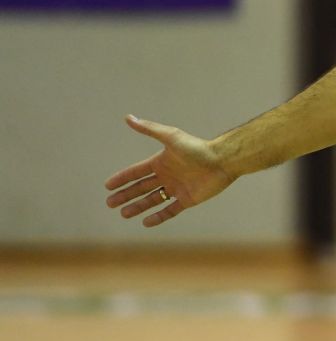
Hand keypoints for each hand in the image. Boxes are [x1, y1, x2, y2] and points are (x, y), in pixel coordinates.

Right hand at [105, 115, 233, 226]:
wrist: (222, 161)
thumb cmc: (197, 148)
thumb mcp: (171, 137)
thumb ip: (150, 129)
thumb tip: (128, 117)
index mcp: (161, 162)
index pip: (137, 172)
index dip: (123, 178)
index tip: (108, 186)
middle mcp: (168, 176)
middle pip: (142, 188)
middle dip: (126, 195)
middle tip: (110, 203)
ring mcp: (177, 188)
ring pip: (153, 200)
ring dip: (138, 206)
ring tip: (123, 214)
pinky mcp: (188, 199)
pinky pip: (170, 210)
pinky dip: (158, 217)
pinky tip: (145, 222)